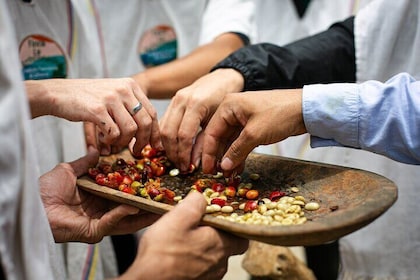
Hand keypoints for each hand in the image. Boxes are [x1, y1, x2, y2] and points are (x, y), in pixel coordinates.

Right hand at [26, 78, 161, 154]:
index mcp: (131, 85)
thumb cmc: (87, 99)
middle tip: (136, 151)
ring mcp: (111, 98)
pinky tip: (102, 139)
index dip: (155, 132)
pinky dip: (110, 141)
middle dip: (143, 141)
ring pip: (131, 130)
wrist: (59, 93)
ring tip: (112, 142)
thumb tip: (149, 137)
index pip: (151, 112)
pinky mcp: (97, 109)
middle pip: (145, 122)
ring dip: (123, 142)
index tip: (155, 146)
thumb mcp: (113, 96)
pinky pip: (114, 133)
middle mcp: (123, 89)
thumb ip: (130, 110)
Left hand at [40, 146, 159, 242]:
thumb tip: (97, 150)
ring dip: (144, 212)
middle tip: (164, 194)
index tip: (151, 178)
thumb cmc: (47, 189)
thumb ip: (87, 162)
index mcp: (96, 197)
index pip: (122, 192)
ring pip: (127, 218)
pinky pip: (114, 221)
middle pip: (129, 207)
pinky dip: (125, 213)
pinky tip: (137, 204)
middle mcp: (101, 211)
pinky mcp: (95, 231)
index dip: (136, 186)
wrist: (34, 204)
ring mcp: (99, 223)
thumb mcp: (70, 170)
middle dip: (147, 202)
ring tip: (161, 204)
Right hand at [122, 192, 248, 279]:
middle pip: (226, 248)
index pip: (242, 237)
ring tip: (183, 241)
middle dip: (214, 237)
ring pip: (212, 260)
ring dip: (202, 250)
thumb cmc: (164, 252)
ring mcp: (209, 278)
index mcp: (221, 245)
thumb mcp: (179, 217)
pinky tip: (177, 257)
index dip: (234, 227)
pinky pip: (200, 271)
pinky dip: (193, 263)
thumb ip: (195, 203)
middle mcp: (219, 264)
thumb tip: (201, 198)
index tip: (221, 219)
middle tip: (197, 228)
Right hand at [159, 69, 243, 171]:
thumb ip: (206, 142)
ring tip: (177, 159)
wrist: (224, 78)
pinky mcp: (173, 100)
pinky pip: (164, 121)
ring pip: (163, 128)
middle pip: (168, 133)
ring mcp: (175, 98)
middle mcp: (182, 100)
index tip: (187, 167)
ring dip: (167, 147)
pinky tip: (174, 147)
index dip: (183, 154)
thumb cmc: (226, 99)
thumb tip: (195, 163)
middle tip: (181, 166)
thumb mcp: (219, 121)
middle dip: (173, 153)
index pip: (183, 135)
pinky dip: (167, 137)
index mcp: (196, 104)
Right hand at [202, 89, 305, 174]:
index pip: (211, 132)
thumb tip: (223, 167)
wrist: (306, 109)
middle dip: (219, 156)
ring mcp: (243, 118)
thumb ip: (236, 151)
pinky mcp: (253, 125)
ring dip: (229, 157)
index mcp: (228, 106)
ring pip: (230, 141)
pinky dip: (239, 154)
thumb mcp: (255, 134)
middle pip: (219, 137)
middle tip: (216, 174)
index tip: (207, 169)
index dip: (209, 153)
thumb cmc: (279, 115)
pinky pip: (241, 141)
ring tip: (228, 174)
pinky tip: (237, 168)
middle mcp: (232, 110)